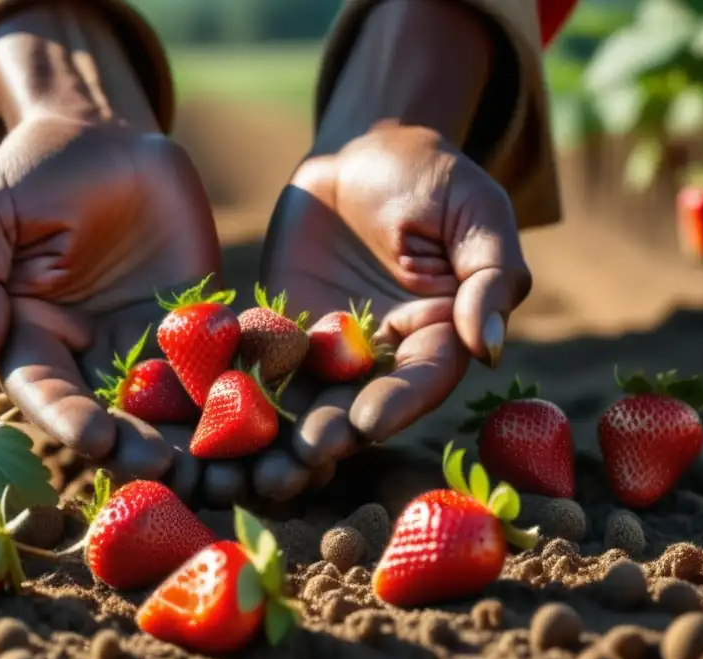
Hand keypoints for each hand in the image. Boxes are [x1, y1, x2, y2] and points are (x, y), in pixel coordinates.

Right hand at [0, 116, 220, 482]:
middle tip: (169, 468)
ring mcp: (146, 343)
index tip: (95, 440)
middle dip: (137, 445)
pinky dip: (237, 390)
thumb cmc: (33, 171)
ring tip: (220, 466)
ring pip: (168, 403)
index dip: (67, 419)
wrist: (105, 132)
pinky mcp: (196, 323)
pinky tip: (262, 415)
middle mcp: (89, 355)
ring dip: (192, 437)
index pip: (44, 392)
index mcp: (33, 339)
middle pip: (111, 414)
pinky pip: (217, 360)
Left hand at [256, 124, 531, 497]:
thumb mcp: (477, 211)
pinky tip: (211, 412)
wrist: (359, 154)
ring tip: (258, 461)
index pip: (421, 380)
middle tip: (304, 454)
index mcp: (437, 338)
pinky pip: (258, 362)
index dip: (396, 403)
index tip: (368, 423)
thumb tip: (489, 345)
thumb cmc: (430, 176)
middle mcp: (381, 357)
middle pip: (358, 404)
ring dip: (282, 431)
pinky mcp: (281, 333)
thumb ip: (491, 276)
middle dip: (332, 432)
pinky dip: (237, 388)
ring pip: (306, 397)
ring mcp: (327, 349)